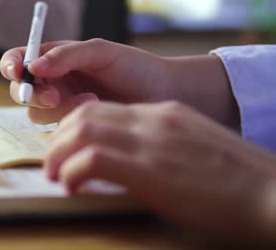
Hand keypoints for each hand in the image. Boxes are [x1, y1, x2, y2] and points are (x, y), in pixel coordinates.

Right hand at [0, 39, 171, 123]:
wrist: (163, 94)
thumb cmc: (134, 66)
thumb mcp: (100, 52)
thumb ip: (65, 56)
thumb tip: (33, 67)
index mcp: (54, 57)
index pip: (18, 59)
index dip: (11, 66)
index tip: (18, 72)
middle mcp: (53, 81)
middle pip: (20, 90)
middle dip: (33, 94)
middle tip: (55, 97)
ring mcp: (61, 105)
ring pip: (37, 112)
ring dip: (59, 108)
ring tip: (91, 99)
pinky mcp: (73, 126)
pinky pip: (55, 127)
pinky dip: (71, 119)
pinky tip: (96, 108)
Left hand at [46, 100, 275, 243]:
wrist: (274, 197)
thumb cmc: (241, 186)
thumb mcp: (195, 153)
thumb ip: (161, 148)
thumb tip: (130, 165)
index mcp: (165, 115)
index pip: (103, 109)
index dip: (77, 128)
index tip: (68, 149)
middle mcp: (154, 120)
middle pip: (85, 114)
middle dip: (60, 138)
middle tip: (53, 163)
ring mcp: (152, 141)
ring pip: (81, 130)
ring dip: (58, 153)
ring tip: (54, 174)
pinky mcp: (150, 169)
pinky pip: (91, 159)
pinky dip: (72, 172)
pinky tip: (71, 187)